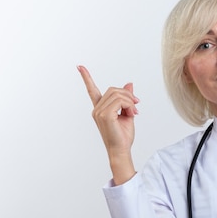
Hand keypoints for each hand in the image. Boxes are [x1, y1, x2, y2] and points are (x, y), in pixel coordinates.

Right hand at [77, 65, 139, 183]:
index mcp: (100, 109)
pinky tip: (132, 114)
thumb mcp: (127, 113)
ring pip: (117, 95)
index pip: (92, 90)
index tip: (80, 66)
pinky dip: (129, 106)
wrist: (121, 150)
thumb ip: (127, 99)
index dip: (86, 78)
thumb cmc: (122, 136)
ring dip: (130, 101)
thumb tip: (129, 84)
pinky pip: (120, 101)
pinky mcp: (105, 115)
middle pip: (113, 90)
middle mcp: (97, 109)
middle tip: (136, 107)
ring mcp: (99, 112)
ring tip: (134, 112)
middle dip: (128, 95)